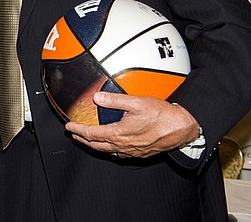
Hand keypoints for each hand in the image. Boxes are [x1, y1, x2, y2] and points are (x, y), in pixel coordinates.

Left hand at [64, 92, 199, 157]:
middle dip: (82, 139)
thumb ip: (114, 100)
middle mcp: (123, 146)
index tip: (69, 126)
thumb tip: (96, 97)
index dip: (78, 130)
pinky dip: (109, 149)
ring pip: (107, 151)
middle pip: (96, 145)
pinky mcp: (141, 153)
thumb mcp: (136, 102)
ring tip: (87, 140)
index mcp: (119, 134)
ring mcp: (132, 151)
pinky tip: (110, 145)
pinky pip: (119, 154)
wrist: (182, 128)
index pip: (91, 134)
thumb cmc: (162, 115)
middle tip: (73, 134)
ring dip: (95, 145)